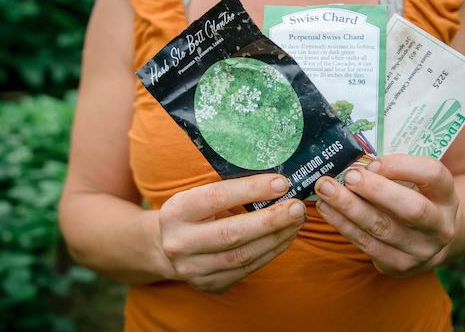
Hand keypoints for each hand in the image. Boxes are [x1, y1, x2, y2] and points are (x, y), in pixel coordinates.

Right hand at [157, 174, 305, 293]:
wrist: (166, 246)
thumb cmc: (193, 212)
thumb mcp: (199, 194)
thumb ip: (229, 188)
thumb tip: (275, 180)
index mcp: (176, 211)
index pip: (217, 198)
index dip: (252, 190)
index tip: (281, 183)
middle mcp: (180, 243)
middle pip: (232, 233)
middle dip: (271, 219)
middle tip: (298, 207)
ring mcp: (194, 269)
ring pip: (243, 256)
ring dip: (277, 237)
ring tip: (298, 221)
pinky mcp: (210, 285)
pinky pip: (247, 270)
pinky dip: (271, 252)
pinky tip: (286, 237)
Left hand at [314, 154, 458, 275]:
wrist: (432, 241)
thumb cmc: (416, 198)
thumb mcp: (416, 182)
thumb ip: (393, 172)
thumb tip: (357, 166)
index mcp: (446, 196)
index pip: (433, 175)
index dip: (403, 165)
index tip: (374, 162)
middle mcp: (440, 226)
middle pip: (412, 208)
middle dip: (376, 190)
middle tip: (348, 176)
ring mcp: (421, 250)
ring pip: (382, 228)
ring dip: (349, 207)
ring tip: (325, 189)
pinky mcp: (399, 265)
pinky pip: (367, 244)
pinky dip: (343, 224)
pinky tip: (326, 208)